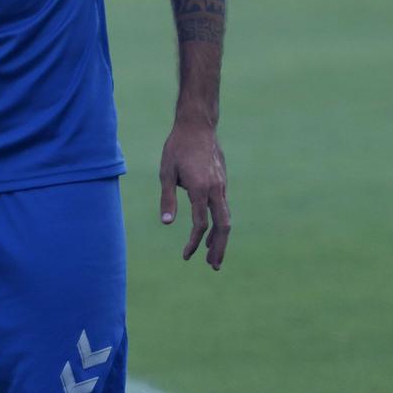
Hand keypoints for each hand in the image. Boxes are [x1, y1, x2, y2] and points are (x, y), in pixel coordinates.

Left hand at [159, 119, 230, 268]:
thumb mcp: (166, 173)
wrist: (197, 126)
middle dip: (218, 248)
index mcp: (201, 189)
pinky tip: (210, 232)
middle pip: (223, 226)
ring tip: (213, 257)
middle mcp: (216, 189)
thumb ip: (167, 199)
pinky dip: (219, 223)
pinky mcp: (222, 182)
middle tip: (213, 266)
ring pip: (226, 218)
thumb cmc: (176, 148)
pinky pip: (223, 208)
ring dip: (221, 239)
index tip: (186, 256)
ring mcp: (222, 186)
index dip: (193, 242)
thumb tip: (166, 224)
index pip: (200, 224)